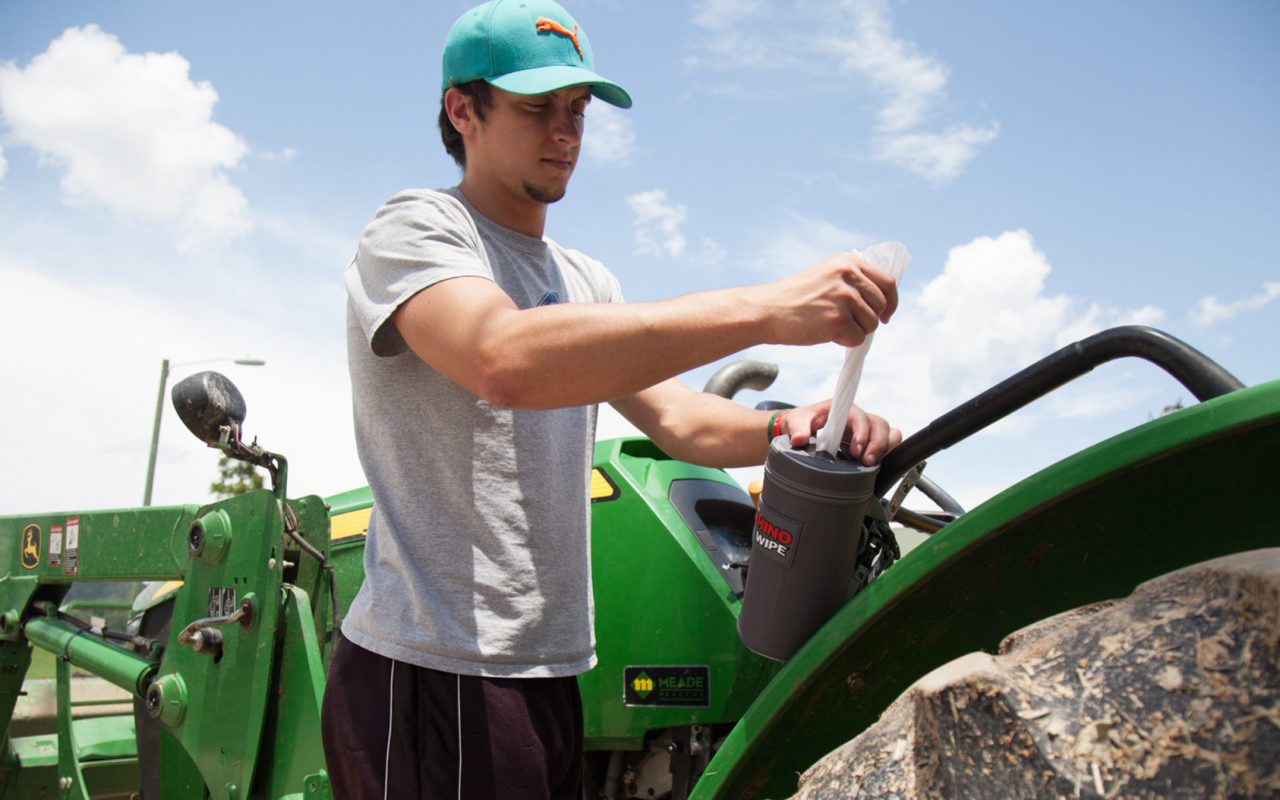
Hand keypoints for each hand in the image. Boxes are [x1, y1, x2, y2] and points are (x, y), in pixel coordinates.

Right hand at [751, 253, 898, 347]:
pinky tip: (824, 333)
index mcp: (849, 262)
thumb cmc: (794, 297)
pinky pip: (857, 339)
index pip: (887, 282)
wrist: (766, 310)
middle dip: (869, 319)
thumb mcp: (826, 275)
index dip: (890, 302)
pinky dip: (844, 341)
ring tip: (829, 325)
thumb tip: (883, 301)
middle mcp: (849, 275)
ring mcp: (844, 297)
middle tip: (847, 324)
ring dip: (855, 331)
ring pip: (871, 324)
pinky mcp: (838, 320)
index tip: (885, 315)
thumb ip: (853, 281)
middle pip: (881, 305)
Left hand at [779, 400, 901, 465]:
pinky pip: (887, 443)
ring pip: (887, 433)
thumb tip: (799, 439)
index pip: (860, 416)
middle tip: (866, 462)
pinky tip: (877, 464)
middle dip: (877, 444)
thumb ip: (797, 428)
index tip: (856, 450)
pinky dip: (887, 452)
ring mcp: (865, 429)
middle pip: (879, 425)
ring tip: (871, 465)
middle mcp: (857, 417)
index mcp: (842, 409)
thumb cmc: (801, 421)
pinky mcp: (867, 441)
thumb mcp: (795, 421)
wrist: (801, 428)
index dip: (862, 432)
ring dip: (883, 449)